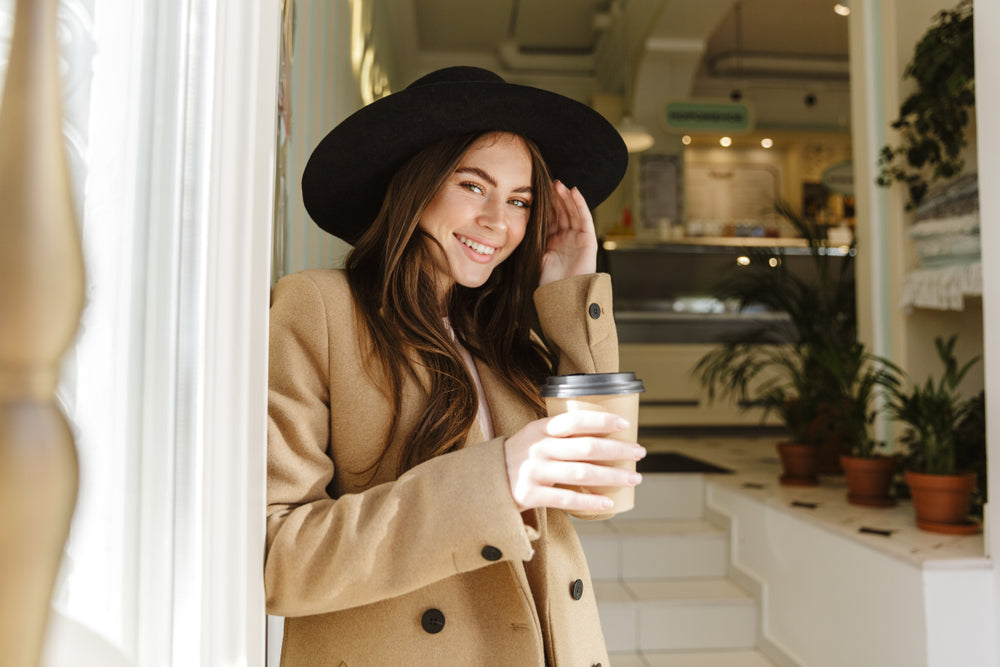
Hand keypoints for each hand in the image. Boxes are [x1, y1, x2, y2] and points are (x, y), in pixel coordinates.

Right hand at [504, 410, 645, 512]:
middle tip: (640, 452)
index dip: (602, 421)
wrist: (484, 482)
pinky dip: (590, 501)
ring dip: (612, 476)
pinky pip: (567, 498)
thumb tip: (603, 434)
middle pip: (585, 447)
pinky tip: (608, 502)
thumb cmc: (520, 458)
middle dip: (617, 450)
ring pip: (581, 473)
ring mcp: (533, 472)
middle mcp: (538, 448)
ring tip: (634, 478)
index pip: (575, 420)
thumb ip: (559, 434)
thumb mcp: (534, 437)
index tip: (625, 425)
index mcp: (540, 429)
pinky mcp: (530, 495)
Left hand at [539, 181, 597, 286]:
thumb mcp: (535, 257)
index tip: (536, 191)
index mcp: (553, 242)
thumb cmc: (548, 283)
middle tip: (547, 182)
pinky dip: (579, 204)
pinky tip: (573, 191)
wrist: (563, 296)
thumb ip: (533, 241)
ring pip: (572, 212)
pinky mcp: (588, 240)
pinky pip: (584, 218)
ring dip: (566, 197)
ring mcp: (578, 239)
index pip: (549, 218)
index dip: (544, 204)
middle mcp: (566, 239)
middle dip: (555, 198)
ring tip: (558, 184)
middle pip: (561, 212)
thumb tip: (517, 225)